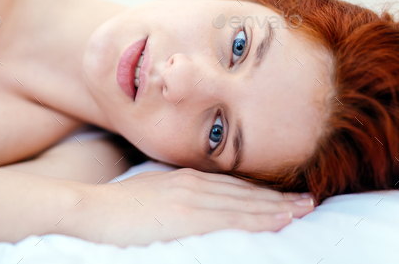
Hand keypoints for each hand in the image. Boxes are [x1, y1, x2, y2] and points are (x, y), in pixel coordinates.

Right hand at [76, 168, 313, 245]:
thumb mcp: (147, 194)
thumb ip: (171, 196)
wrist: (90, 209)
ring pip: (244, 202)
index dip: (259, 191)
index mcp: (182, 179)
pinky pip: (232, 216)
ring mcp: (191, 198)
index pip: (230, 186)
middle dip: (276, 197)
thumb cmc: (113, 207)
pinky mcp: (187, 215)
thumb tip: (187, 204)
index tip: (281, 196)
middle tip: (307, 201)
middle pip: (243, 191)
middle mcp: (192, 184)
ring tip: (303, 209)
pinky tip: (279, 219)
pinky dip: (259, 216)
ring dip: (277, 206)